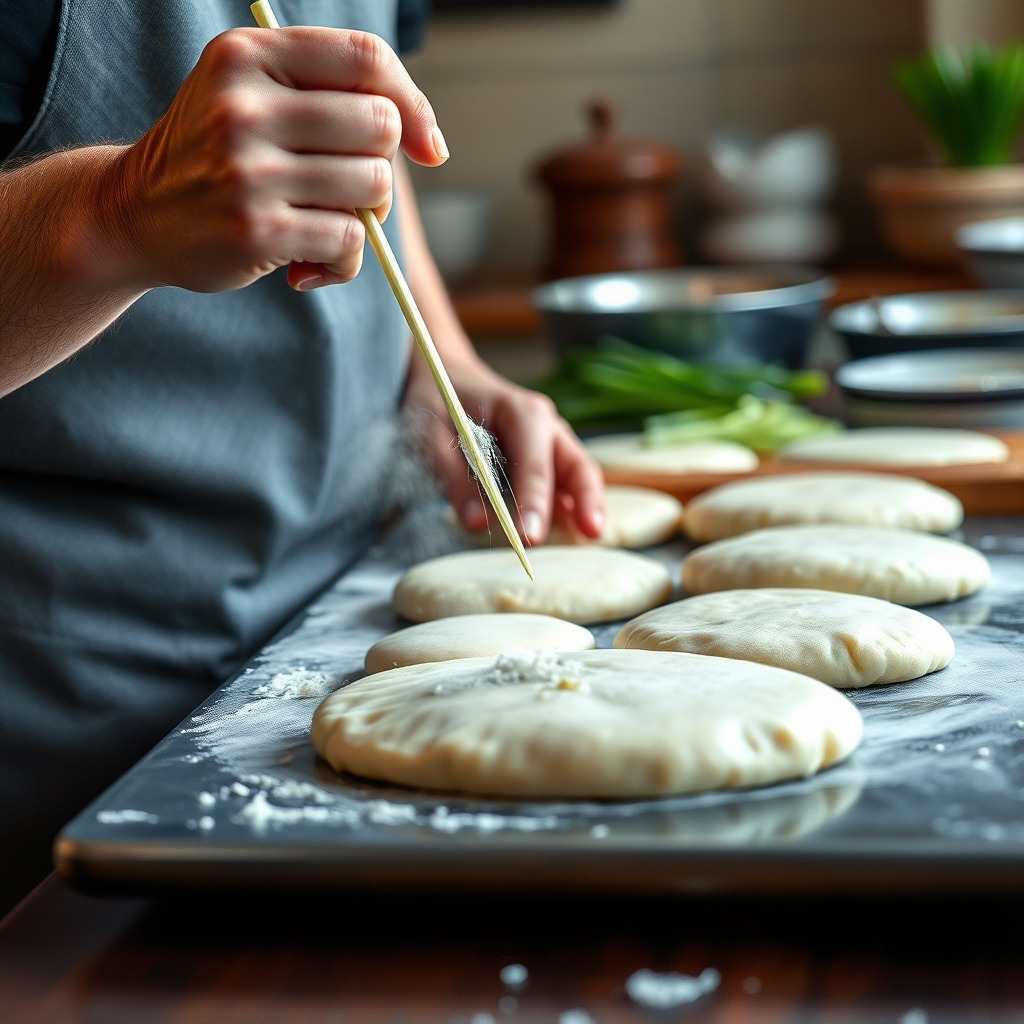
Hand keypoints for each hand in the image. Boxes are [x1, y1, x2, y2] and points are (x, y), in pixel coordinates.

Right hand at [105, 27, 447, 293]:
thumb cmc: (219, 158)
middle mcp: (244, 105)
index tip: (428, 148)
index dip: (413, 104)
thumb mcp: (255, 97)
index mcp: (249, 55)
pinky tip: (309, 264)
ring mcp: (248, 168)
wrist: (136, 214)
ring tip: (325, 229)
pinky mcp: (256, 228)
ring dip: (365, 220)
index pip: (366, 59)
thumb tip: (431, 144)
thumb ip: (332, 98)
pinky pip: (349, 241)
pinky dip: (344, 262)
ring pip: (372, 187)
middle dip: (380, 168)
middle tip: (348, 193)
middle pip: (380, 127)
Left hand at [404, 356, 606, 545]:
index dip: (534, 502)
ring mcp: (552, 441)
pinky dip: (573, 506)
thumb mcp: (432, 435)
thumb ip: (455, 479)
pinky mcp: (548, 457)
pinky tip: (574, 532)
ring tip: (591, 536)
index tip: (528, 538)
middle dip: (586, 500)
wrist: (449, 379)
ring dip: (587, 505)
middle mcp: (546, 425)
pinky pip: (566, 483)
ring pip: (579, 473)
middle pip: (578, 464)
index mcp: (522, 412)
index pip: (534, 464)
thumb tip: (477, 522)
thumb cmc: (441, 402)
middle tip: (590, 533)